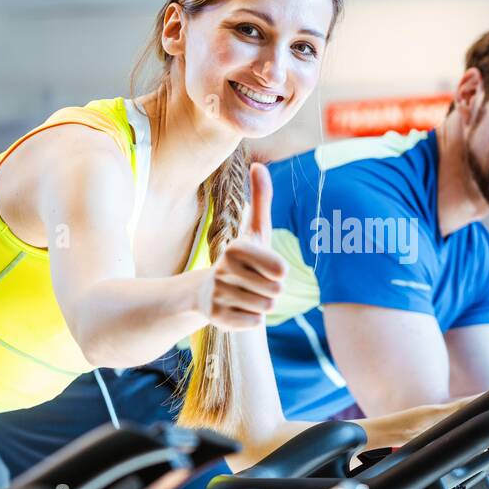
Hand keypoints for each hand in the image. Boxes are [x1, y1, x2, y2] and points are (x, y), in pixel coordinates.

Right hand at [196, 162, 286, 330]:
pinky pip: (254, 323)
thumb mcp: (254, 230)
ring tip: (247, 294)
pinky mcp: (216, 318)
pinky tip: (238, 308)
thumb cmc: (242, 258)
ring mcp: (218, 295)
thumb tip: (259, 164)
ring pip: (265, 308)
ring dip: (262, 304)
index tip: (267, 267)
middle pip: (276, 291)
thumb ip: (260, 199)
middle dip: (272, 290)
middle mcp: (224, 270)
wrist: (208, 291)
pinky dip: (252, 319)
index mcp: (236, 248)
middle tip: (255, 283)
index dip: (279, 272)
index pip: (280, 270)